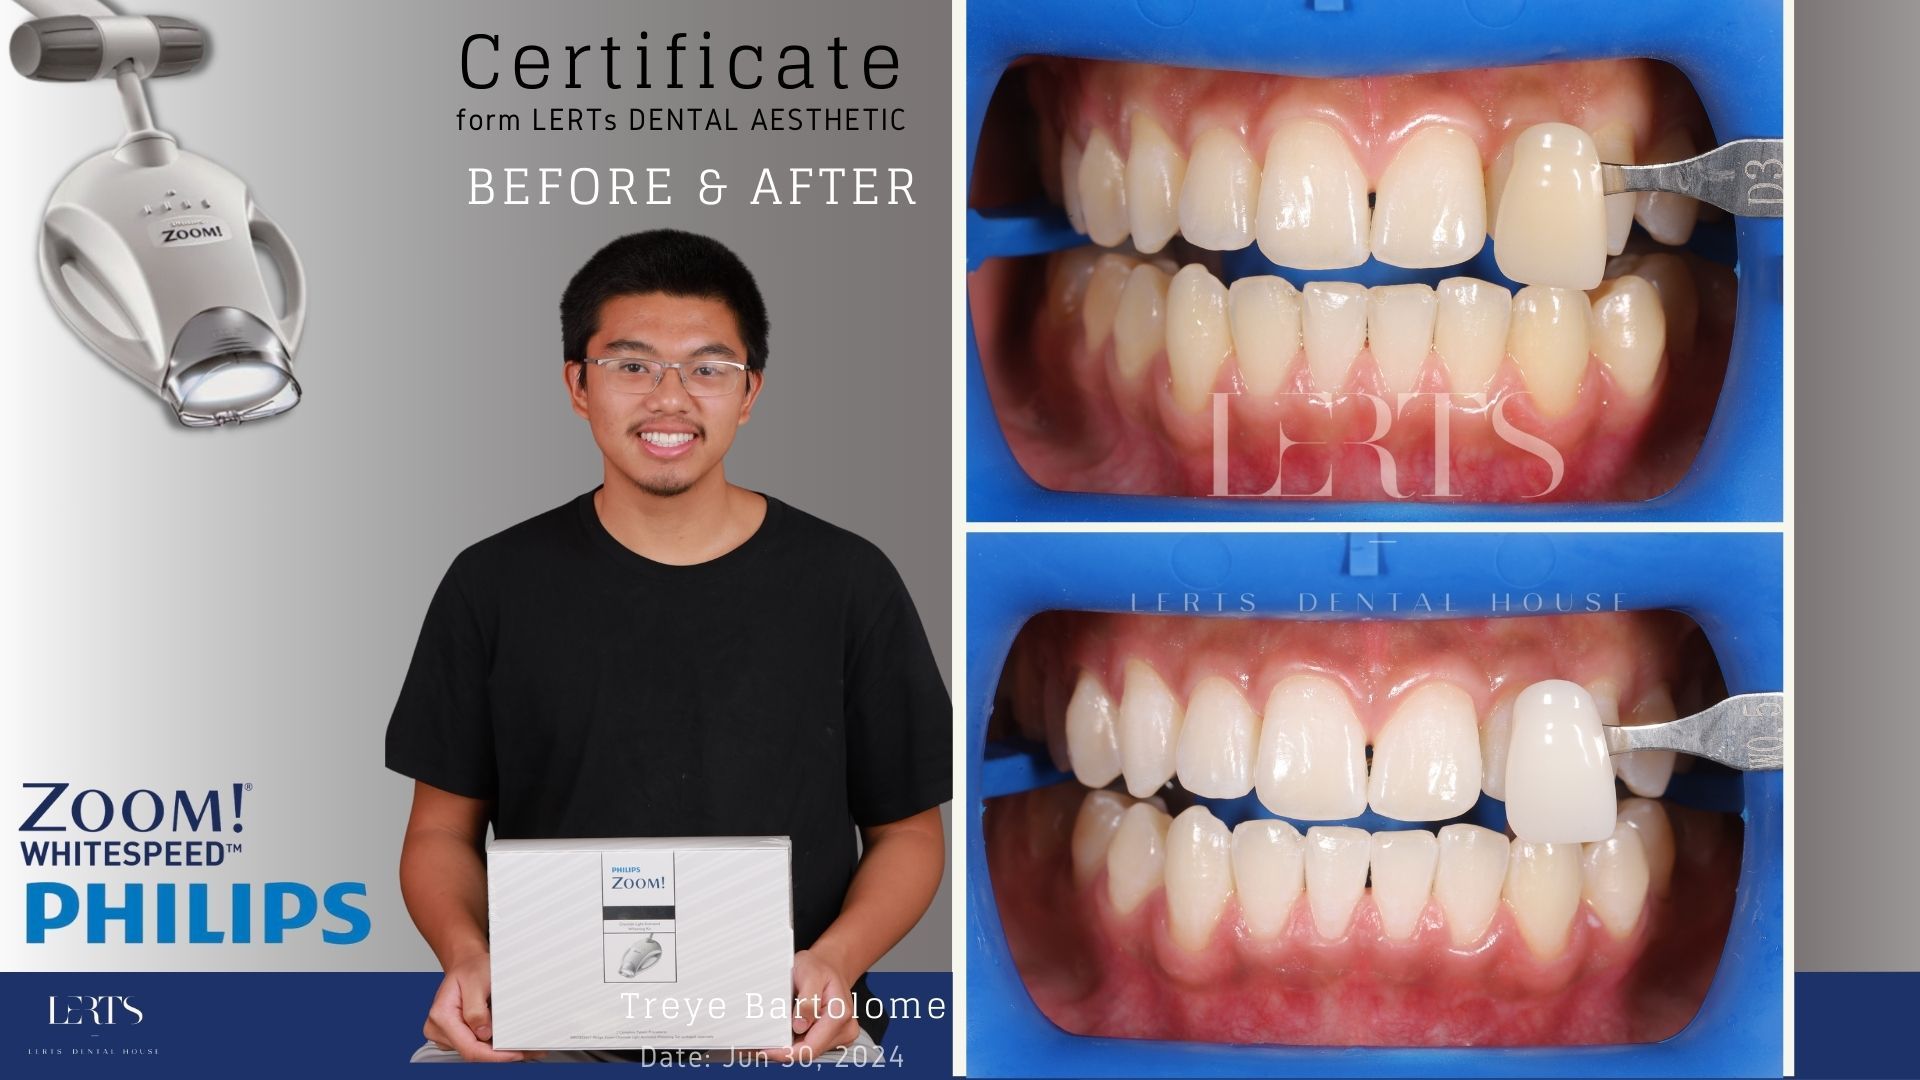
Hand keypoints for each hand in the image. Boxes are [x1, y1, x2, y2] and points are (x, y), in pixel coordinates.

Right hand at [423, 950, 541, 1061]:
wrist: (467, 964)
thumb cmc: (471, 968)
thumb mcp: (477, 981)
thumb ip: (476, 1009)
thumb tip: (483, 1034)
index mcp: (442, 1016)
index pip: (469, 1048)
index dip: (494, 1055)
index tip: (515, 1054)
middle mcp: (439, 1029)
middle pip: (473, 1052)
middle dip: (500, 1053)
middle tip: (528, 1050)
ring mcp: (446, 1034)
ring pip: (475, 1051)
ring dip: (497, 1050)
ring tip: (521, 1044)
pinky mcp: (455, 1035)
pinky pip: (475, 1045)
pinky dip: (492, 1044)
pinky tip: (507, 1039)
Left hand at [761, 949, 860, 1062]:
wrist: (829, 966)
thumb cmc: (819, 968)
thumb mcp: (810, 974)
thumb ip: (807, 1000)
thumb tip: (800, 1026)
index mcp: (840, 1014)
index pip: (811, 1048)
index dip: (786, 1053)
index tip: (766, 1050)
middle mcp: (845, 1028)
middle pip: (809, 1052)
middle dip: (786, 1048)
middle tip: (764, 1040)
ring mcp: (841, 1035)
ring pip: (809, 1051)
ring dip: (791, 1044)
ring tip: (777, 1028)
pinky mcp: (834, 1037)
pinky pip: (811, 1046)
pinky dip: (797, 1041)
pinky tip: (789, 1028)